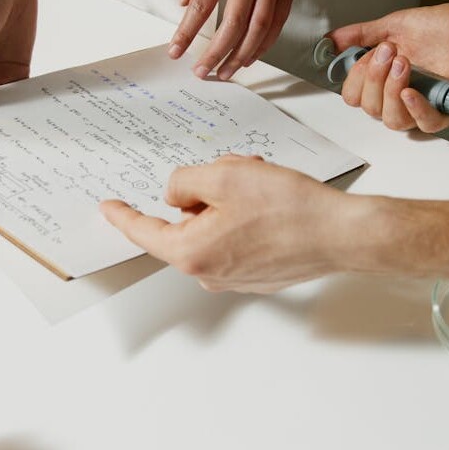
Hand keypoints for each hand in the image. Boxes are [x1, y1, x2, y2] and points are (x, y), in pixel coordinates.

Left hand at [100, 156, 350, 293]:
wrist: (341, 235)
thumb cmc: (289, 209)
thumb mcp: (224, 176)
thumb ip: (184, 182)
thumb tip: (177, 194)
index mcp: (192, 252)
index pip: (143, 232)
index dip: (122, 215)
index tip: (108, 208)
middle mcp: (209, 273)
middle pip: (185, 224)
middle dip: (203, 194)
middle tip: (231, 171)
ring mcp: (234, 278)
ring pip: (213, 228)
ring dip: (227, 202)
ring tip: (259, 184)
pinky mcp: (257, 274)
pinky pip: (235, 239)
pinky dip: (244, 218)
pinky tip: (270, 204)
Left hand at [168, 0, 308, 80]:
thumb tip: (183, 3)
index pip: (200, 6)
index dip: (187, 33)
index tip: (176, 52)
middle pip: (231, 25)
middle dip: (215, 53)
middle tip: (202, 72)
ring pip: (256, 30)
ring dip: (240, 56)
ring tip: (226, 72)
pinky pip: (276, 24)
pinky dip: (264, 45)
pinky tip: (250, 57)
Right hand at [329, 4, 448, 132]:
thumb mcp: (398, 24)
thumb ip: (362, 34)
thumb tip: (332, 40)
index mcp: (385, 76)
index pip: (354, 95)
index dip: (356, 78)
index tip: (367, 54)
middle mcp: (399, 94)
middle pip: (368, 108)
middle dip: (373, 79)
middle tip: (389, 53)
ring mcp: (419, 106)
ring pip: (390, 119)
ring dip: (391, 91)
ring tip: (404, 64)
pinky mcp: (441, 113)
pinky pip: (422, 124)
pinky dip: (414, 108)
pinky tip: (412, 91)